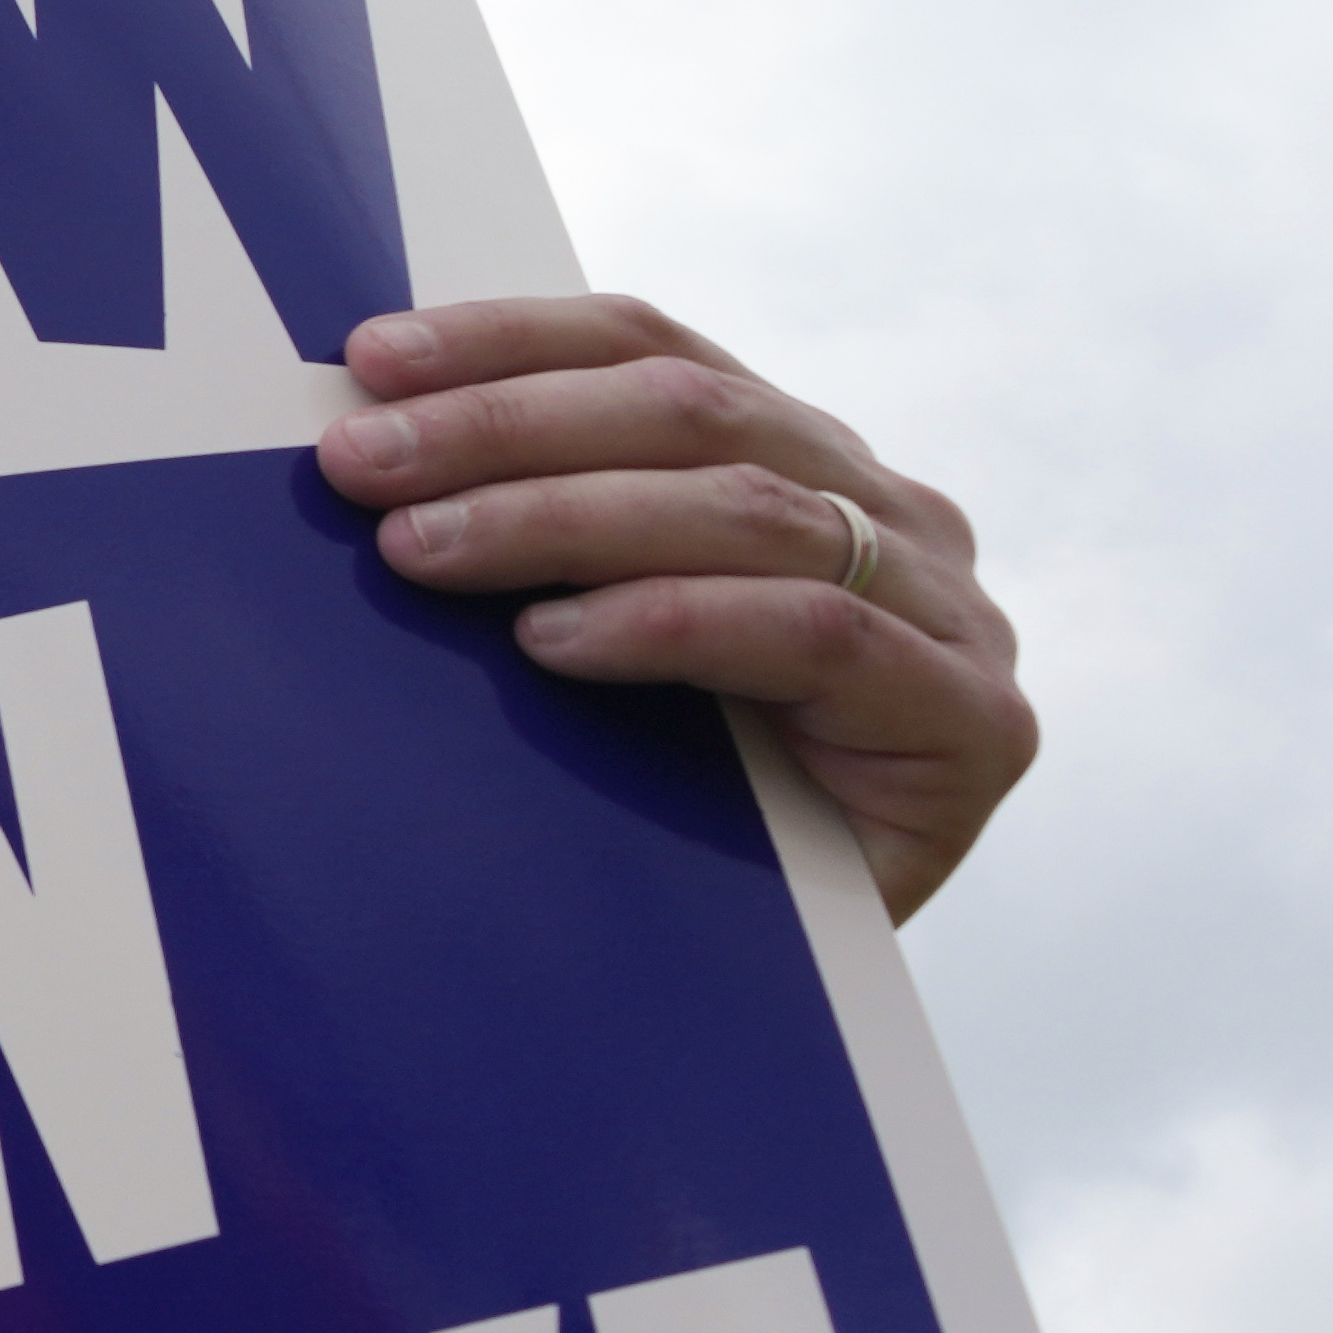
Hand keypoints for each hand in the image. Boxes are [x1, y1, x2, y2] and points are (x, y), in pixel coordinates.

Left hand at [320, 296, 1032, 917]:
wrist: (789, 991)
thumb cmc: (667, 798)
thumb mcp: (598, 633)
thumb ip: (545, 534)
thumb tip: (366, 442)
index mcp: (810, 463)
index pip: (656, 352)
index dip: (513, 341)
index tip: (370, 362)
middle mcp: (896, 517)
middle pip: (691, 416)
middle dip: (506, 429)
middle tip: (359, 467)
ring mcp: (951, 613)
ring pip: (745, 511)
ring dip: (560, 519)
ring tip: (421, 549)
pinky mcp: (973, 721)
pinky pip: (814, 635)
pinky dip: (672, 622)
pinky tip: (556, 642)